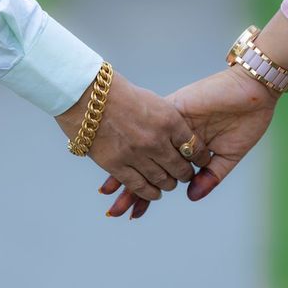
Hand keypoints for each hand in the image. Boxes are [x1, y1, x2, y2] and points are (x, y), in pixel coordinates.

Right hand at [55, 71, 209, 200]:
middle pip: (181, 167)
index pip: (194, 147)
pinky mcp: (116, 165)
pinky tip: (154, 193)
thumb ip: (169, 122)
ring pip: (162, 180)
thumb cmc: (119, 94)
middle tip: (185, 174)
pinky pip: (139, 187)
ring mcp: (136, 154)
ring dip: (168, 184)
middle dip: (186, 173)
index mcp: (168, 120)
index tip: (200, 160)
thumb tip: (182, 140)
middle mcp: (155, 140)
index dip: (200, 157)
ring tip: (169, 183)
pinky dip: (150, 193)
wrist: (86, 95)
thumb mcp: (153, 101)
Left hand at [100, 64, 277, 217]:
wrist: (255, 90)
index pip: (160, 174)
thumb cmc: (247, 121)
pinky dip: (135, 147)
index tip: (133, 213)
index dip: (146, 193)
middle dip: (131, 191)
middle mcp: (172, 137)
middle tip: (115, 212)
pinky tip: (121, 162)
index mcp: (184, 148)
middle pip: (145, 166)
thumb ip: (211, 175)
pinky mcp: (171, 110)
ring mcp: (169, 124)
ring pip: (141, 151)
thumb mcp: (228, 155)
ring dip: (126, 173)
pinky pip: (148, 130)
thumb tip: (191, 196)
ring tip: (110, 197)